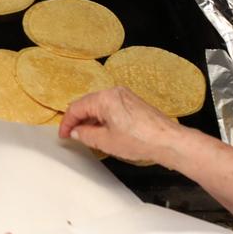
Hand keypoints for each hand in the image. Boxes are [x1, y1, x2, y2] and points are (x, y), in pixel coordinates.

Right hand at [59, 87, 184, 165]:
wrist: (168, 141)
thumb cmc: (140, 140)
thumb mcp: (106, 141)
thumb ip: (85, 135)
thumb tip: (76, 132)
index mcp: (104, 98)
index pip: (76, 107)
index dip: (67, 123)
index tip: (63, 135)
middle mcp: (114, 92)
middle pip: (87, 104)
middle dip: (77, 120)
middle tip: (72, 136)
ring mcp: (125, 96)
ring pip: (98, 105)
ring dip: (90, 120)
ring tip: (87, 136)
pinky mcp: (133, 102)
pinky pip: (110, 107)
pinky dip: (102, 118)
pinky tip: (103, 131)